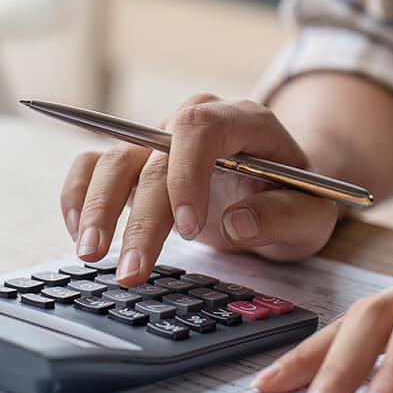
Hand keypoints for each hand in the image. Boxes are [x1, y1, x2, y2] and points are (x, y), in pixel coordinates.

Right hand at [61, 94, 340, 284]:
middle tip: (133, 271)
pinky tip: (81, 234)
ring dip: (98, 208)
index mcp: (243, 121)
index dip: (187, 175)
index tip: (188, 230)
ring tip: (92, 255)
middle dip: (140, 218)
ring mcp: (158, 138)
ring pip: (114, 160)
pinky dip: (79, 196)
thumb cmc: (296, 198)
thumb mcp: (313, 215)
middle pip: (152, 156)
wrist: (281, 189)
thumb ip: (284, 216)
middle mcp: (193, 121)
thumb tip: (239, 222)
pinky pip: (92, 166)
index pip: (200, 129)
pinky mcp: (135, 160)